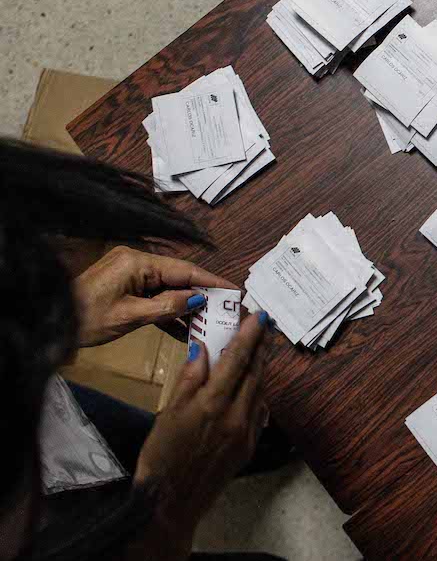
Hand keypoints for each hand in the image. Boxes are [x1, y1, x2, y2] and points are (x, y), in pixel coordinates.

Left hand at [73, 246, 233, 346]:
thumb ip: (168, 306)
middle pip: (178, 277)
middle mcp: (136, 261)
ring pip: (168, 288)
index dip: (211, 281)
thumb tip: (198, 299)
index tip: (234, 291)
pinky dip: (168, 310)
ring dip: (186, 306)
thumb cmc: (85, 319)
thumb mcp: (130, 316)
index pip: (184, 269)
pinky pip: (154, 296)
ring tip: (209, 323)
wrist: (50, 322)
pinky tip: (184, 328)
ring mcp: (130, 274)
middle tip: (225, 311)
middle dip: (202, 295)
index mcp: (137, 262)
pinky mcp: (125, 286)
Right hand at [129, 312, 269, 557]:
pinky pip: (260, 412)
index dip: (249, 336)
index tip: (259, 316)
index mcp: (214, 403)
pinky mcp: (249, 446)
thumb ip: (189, 378)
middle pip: (255, 373)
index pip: (237, 360)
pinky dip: (258, 393)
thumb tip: (202, 346)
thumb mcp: (169, 412)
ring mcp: (247, 432)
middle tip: (264, 326)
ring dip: (261, 369)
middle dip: (260, 348)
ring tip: (259, 350)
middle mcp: (237, 415)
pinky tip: (254, 387)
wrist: (172, 502)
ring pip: (260, 391)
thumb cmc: (161, 455)